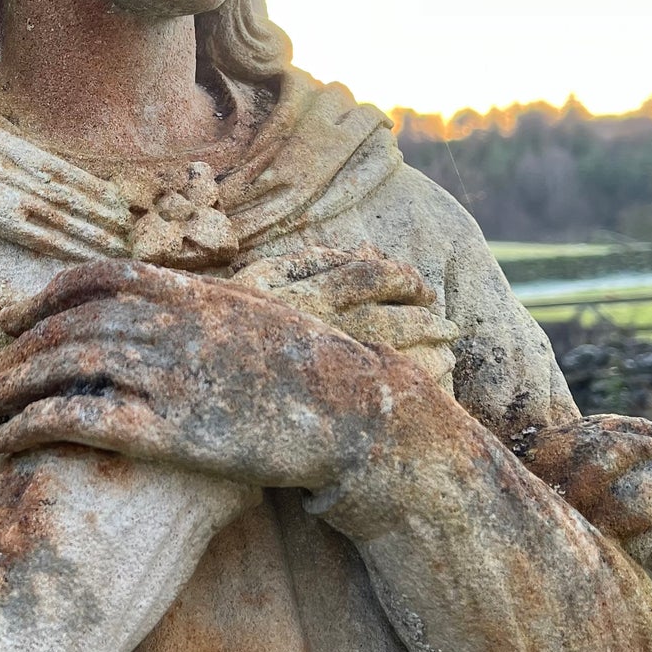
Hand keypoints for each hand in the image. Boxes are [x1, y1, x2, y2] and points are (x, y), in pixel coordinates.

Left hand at [0, 258, 441, 490]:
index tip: (12, 317)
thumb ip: (201, 305)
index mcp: (187, 291)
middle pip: (67, 326)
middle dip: (12, 352)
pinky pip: (79, 419)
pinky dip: (29, 426)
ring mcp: (165, 373)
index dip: (46, 297)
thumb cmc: (307, 362)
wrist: (351, 408)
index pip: (97, 278)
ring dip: (6, 388)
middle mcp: (167, 323)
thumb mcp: (252, 311)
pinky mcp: (168, 429)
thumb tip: (170, 303)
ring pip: (62, 368)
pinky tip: (1, 443)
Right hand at [232, 244, 458, 385]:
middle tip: (447, 323)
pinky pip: (392, 390)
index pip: (374, 275)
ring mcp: (336, 368)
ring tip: (449, 348)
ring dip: (434, 348)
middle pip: (400, 316)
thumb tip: (363, 252)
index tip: (421, 287)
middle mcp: (331, 329)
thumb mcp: (259, 278)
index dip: (405, 277)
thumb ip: (309, 261)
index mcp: (312, 294)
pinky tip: (434, 378)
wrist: (202, 386)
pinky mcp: (339, 400)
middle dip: (429, 317)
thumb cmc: (226, 324)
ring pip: (404, 354)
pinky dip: (423, 380)